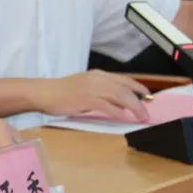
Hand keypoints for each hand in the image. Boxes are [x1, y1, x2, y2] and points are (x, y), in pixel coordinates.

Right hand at [35, 70, 150, 121]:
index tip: (148, 96)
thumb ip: (101, 91)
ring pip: (120, 96)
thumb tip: (119, 102)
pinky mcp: (86, 99)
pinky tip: (124, 117)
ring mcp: (92, 88)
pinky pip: (107, 106)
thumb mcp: (85, 86)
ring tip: (140, 117)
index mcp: (98, 75)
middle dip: (139, 102)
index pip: (124, 80)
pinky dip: (118, 112)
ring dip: (133, 107)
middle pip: (125, 89)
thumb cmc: (62, 92)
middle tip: (146, 113)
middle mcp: (97, 79)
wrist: (44, 92)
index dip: (138, 87)